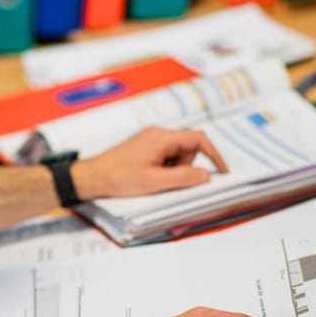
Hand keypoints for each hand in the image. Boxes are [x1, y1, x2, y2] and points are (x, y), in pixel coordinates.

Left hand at [72, 126, 227, 199]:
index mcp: (161, 137)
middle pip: (188, 148)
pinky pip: (165, 157)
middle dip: (185, 167)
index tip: (222, 171)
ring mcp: (150, 140)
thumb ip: (183, 178)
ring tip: (153, 180)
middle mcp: (157, 134)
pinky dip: (164, 169)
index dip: (214, 154)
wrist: (93, 177)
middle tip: (167, 181)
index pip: (198, 139)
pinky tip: (148, 178)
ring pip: (177, 155)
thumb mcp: (155, 182)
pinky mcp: (145, 148)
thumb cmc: (119, 178)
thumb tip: (206, 175)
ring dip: (174, 170)